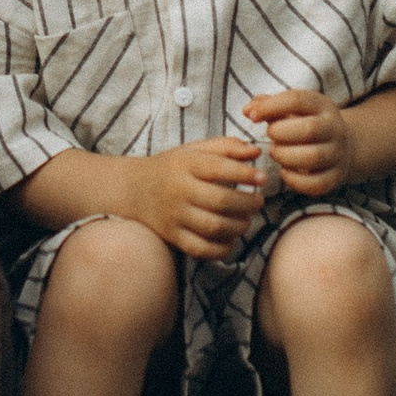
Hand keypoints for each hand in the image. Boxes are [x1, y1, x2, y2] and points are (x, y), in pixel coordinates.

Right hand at [125, 137, 267, 264]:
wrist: (133, 189)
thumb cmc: (172, 167)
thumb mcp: (194, 150)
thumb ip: (226, 147)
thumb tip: (256, 151)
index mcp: (186, 165)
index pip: (219, 168)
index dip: (245, 173)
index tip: (262, 177)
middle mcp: (179, 190)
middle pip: (221, 201)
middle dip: (248, 203)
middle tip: (258, 202)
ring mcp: (174, 216)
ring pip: (214, 227)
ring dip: (239, 226)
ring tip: (246, 220)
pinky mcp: (172, 236)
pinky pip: (200, 249)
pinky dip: (221, 249)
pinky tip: (230, 240)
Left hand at [241, 89, 356, 198]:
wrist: (342, 146)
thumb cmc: (305, 124)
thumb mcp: (291, 109)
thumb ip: (267, 106)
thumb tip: (247, 110)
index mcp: (322, 106)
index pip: (297, 100)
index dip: (271, 107)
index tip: (252, 116)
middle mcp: (334, 129)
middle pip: (309, 129)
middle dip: (280, 133)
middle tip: (269, 136)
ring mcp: (337, 154)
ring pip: (313, 157)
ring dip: (285, 156)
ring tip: (275, 153)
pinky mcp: (335, 177)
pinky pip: (316, 184)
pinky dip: (295, 181)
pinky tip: (284, 172)